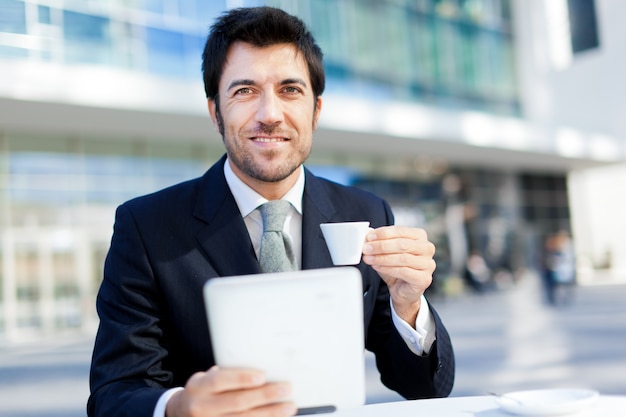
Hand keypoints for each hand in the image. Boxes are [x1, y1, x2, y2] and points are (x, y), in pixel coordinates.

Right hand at [166, 366, 295, 416]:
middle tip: (285, 389)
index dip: (241, 378)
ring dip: (270, 413)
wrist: (181, 413)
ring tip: (288, 406)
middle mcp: (202, 407)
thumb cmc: (203, 391)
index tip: (262, 376)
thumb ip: (227, 374)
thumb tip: (261, 370)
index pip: (220, 380)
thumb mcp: (207, 378)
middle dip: (265, 396)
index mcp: (199, 387)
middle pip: (237, 402)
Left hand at [362, 226, 435, 325]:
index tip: (369, 237)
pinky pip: (403, 272)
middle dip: (381, 246)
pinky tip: (377, 267)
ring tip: (368, 259)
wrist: (403, 289)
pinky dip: (387, 269)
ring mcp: (428, 264)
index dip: (383, 233)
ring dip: (382, 258)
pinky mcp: (424, 279)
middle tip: (366, 248)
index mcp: (420, 236)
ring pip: (402, 258)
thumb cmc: (396, 267)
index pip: (401, 231)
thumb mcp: (387, 252)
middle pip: (402, 244)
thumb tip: (367, 236)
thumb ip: (380, 242)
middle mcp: (427, 248)